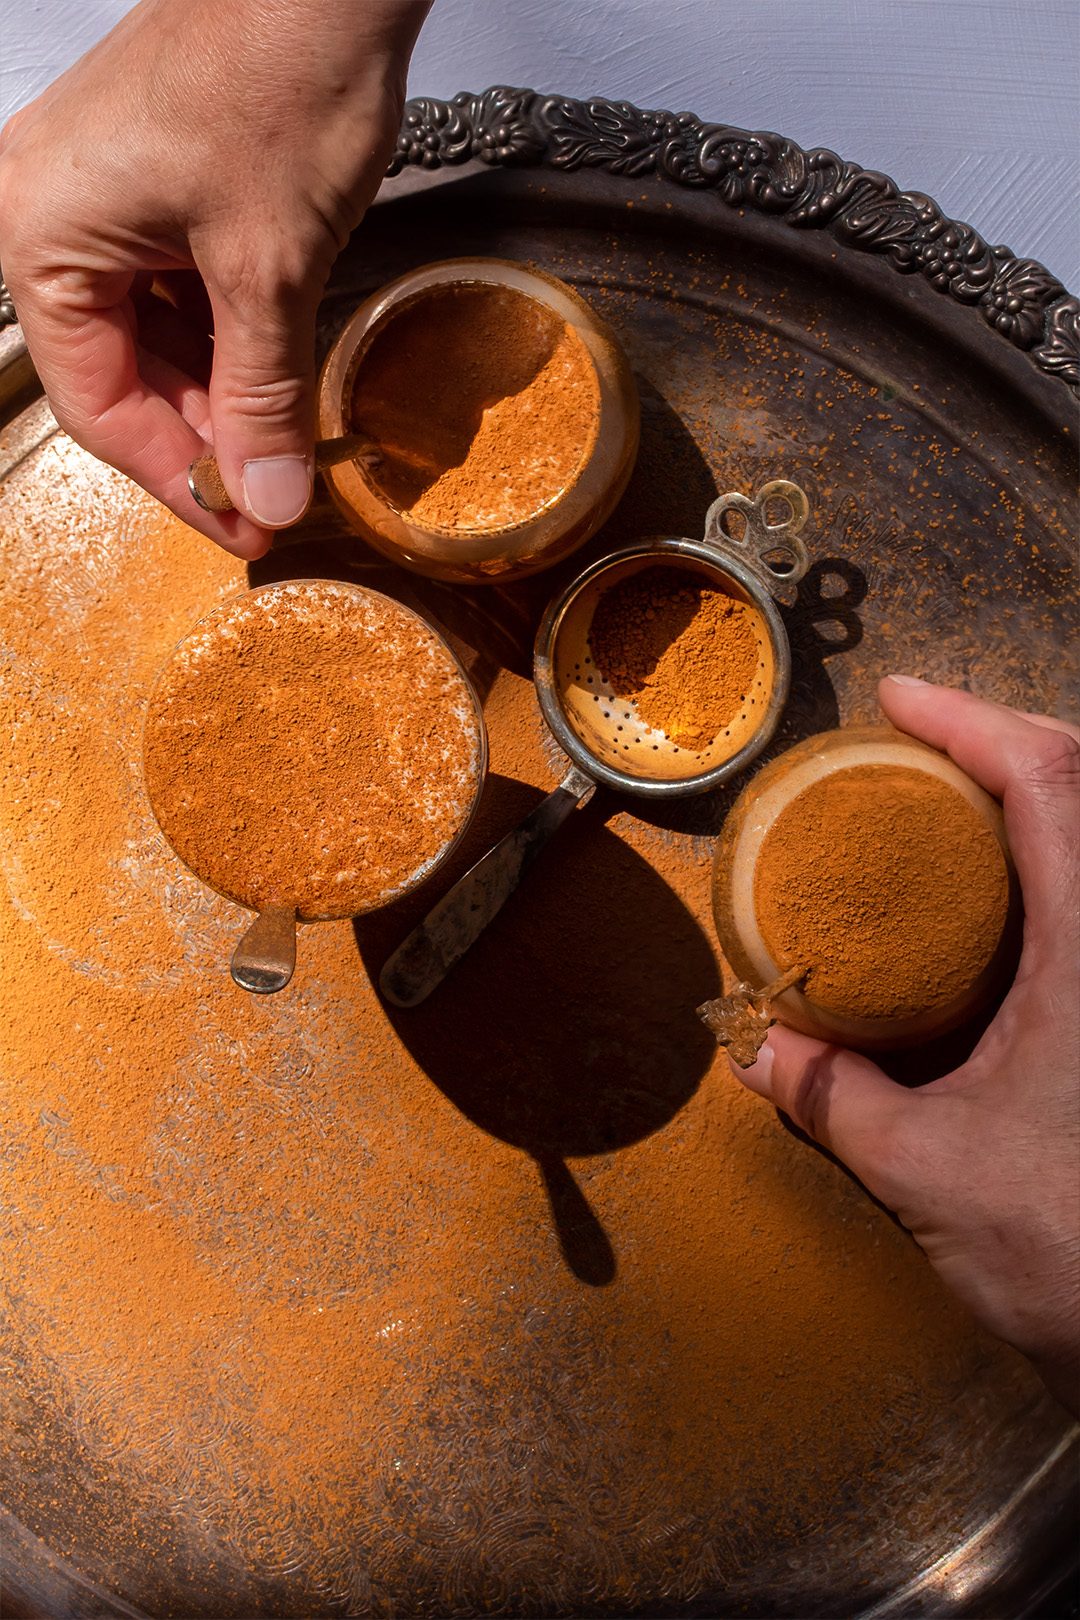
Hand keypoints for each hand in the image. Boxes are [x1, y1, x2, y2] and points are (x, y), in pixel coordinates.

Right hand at [0, 0, 430, 556]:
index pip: (97, 406)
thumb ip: (264, 395)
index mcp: (41, 236)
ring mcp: (101, 195)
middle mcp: (49, 216)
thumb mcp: (271, 268)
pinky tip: (279, 373)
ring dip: (222, 393)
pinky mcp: (154, 182)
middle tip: (276, 497)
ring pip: (154, 338)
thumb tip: (267, 500)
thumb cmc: (280, 80)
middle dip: (205, 439)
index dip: (177, 481)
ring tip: (287, 442)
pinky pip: (177, 289)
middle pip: (121, 375)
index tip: (246, 528)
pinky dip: (230, 338)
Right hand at [731, 677, 1079, 1413]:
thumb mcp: (926, 1169)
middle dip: (1011, 740)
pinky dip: (1054, 863)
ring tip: (958, 800)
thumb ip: (835, 1098)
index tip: (901, 698)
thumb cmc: (1074, 1256)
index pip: (1050, 785)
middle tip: (926, 741)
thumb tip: (763, 1051)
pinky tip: (1001, 903)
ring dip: (1042, 798)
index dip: (975, 722)